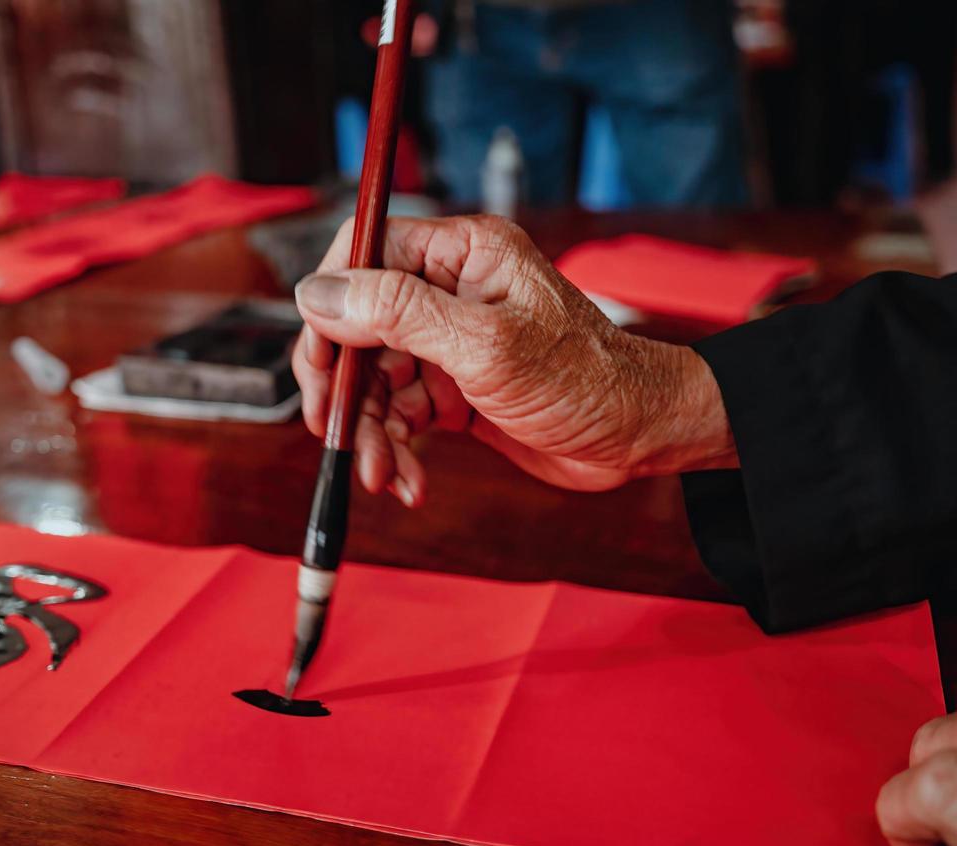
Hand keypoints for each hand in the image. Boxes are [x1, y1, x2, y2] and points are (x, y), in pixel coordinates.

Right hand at [292, 215, 734, 505]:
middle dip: (345, 388)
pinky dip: (396, 450)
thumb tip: (320, 294)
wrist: (637, 437)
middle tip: (334, 432)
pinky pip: (400, 416)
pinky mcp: (454, 391)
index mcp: (463, 255)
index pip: (365, 253)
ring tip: (381, 474)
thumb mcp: (486, 346)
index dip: (331, 303)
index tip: (320, 358)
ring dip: (369, 433)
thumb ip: (400, 314)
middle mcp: (451, 291)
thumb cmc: (585, 379)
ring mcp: (450, 343)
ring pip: (375, 381)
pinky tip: (408, 481)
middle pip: (359, 326)